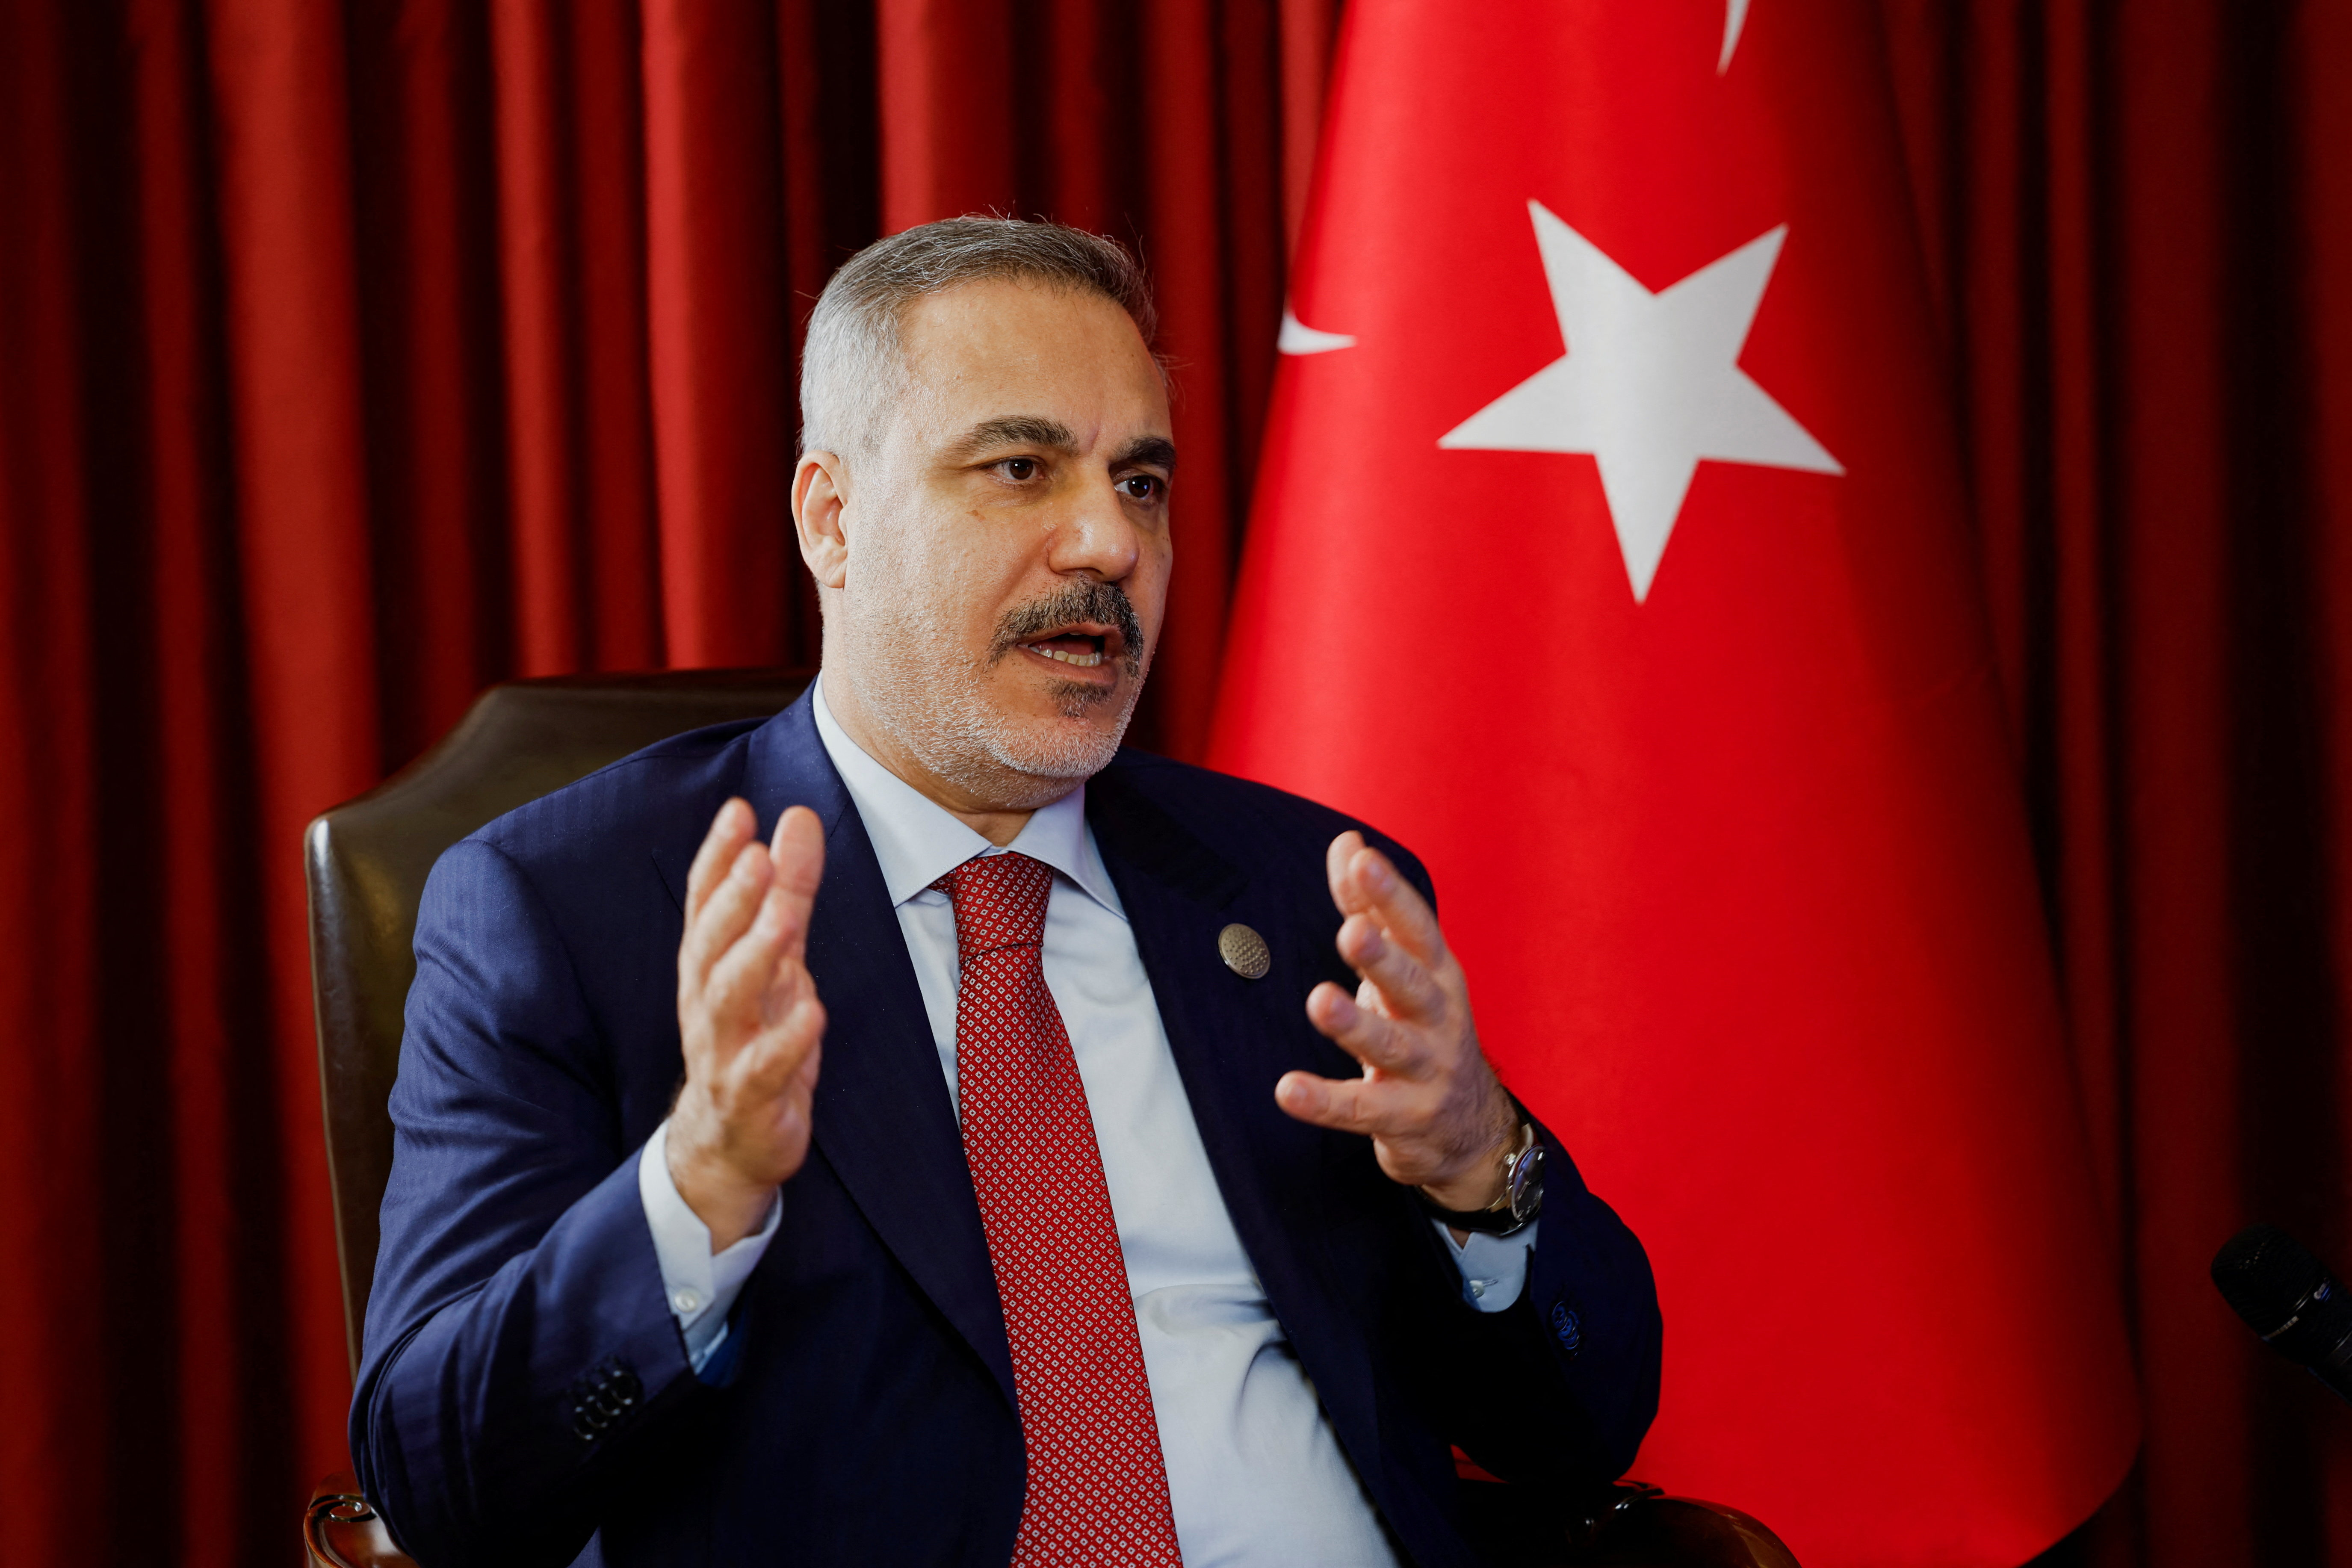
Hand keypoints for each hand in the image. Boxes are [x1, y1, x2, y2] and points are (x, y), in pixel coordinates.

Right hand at [667, 798, 827, 1249]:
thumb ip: (789, 891)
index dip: (717, 857)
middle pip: (709, 945)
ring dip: (754, 957)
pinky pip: (763, 1070)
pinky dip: (787, 1042)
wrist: (728, 1144)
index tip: (738, 809)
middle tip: (757, 853)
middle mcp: (707, 1004)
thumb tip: (797, 817)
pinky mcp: (751, 1099)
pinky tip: (813, 1013)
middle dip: (732, 899)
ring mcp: (724, 1052)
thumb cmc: (753, 1038)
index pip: (704, 904)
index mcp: (708, 966)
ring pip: (727, 1001)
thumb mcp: (778, 959)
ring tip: (783, 918)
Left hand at [1275, 833, 1518, 1211]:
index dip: (1390, 895)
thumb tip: (1347, 842)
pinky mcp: (1405, 1118)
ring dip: (1354, 1024)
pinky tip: (1288, 1089)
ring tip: (1320, 1001)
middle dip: (1383, 958)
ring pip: (1390, 1046)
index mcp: (1438, 973)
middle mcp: (1439, 1017)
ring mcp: (1427, 1070)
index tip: (1363, 860)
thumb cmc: (1424, 1026)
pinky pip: (1361, 1108)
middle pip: (1412, 983)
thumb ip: (1370, 906)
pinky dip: (1325, 1100)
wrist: (1470, 1127)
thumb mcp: (1405, 965)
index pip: (1416, 927)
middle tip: (1351, 933)